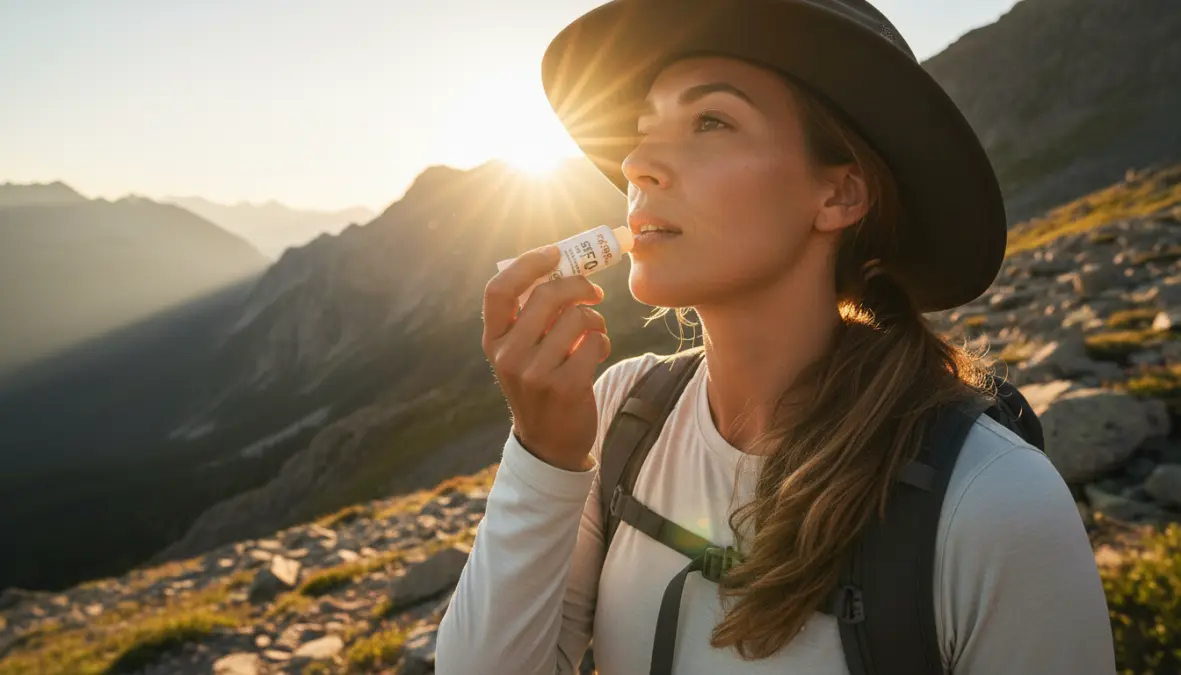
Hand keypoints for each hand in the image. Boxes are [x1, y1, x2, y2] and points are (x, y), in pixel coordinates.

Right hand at [482, 246, 609, 471]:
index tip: (554, 253)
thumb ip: (533, 317)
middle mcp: (508, 356)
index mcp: (494, 341)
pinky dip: (603, 342)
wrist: (550, 443)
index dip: (527, 264)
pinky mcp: (564, 386)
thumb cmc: (541, 385)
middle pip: (547, 296)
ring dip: (595, 319)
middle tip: (593, 292)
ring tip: (595, 332)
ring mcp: (534, 373)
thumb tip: (566, 266)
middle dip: (578, 286)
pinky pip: (595, 342)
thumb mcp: (522, 353)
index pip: (498, 290)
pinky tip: (598, 353)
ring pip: (577, 318)